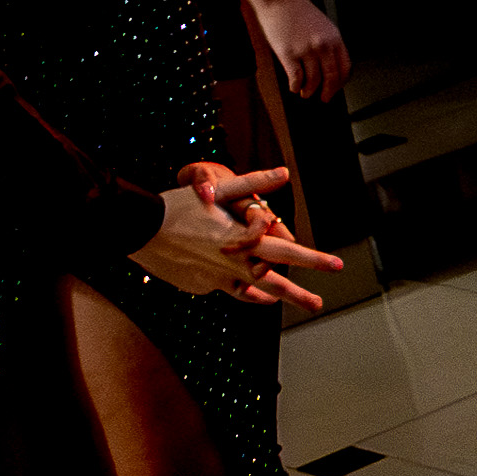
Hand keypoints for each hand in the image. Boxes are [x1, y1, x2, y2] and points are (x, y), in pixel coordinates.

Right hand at [137, 161, 337, 309]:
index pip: (287, 252)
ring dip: (269, 296)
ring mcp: (215, 280)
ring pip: (249, 292)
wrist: (139, 228)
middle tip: (318, 303)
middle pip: (274, 283)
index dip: (314, 259)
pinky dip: (229, 282)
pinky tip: (233, 281)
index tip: (337, 265)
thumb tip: (284, 172)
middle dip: (298, 295)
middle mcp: (234, 265)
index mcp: (244, 242)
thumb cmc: (180, 206)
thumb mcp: (220, 190)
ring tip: (281, 300)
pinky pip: (219, 286)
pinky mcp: (198, 286)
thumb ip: (254, 184)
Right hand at [238, 0, 349, 98]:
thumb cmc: (297, 9)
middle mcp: (323, 45)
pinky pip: (296, 77)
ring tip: (305, 93)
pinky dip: (296, 86)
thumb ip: (328, 43)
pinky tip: (294, 87)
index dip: (341, 82)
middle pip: (331, 77)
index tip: (336, 88)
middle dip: (328, 91)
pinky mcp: (288, 53)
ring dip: (310, 91)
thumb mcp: (322, 25)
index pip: (345, 67)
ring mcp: (306, 50)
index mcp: (334, 38)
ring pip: (313, 81)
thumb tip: (328, 65)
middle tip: (324, 98)